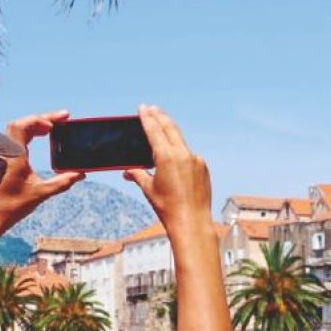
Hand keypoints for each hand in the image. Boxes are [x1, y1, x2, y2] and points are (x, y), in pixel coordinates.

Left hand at [0, 110, 84, 236]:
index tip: (57, 123)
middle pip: (22, 124)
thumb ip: (62, 182)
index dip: (41, 120)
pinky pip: (13, 138)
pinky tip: (36, 137)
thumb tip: (80, 175)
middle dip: (42, 120)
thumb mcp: (41, 193)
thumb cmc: (11, 206)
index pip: (25, 125)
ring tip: (51, 128)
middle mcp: (4, 150)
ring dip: (34, 126)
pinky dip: (26, 134)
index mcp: (13, 154)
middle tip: (61, 120)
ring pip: (16, 130)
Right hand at [123, 105, 211, 233]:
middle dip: (160, 117)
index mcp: (166, 157)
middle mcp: (183, 154)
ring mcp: (195, 160)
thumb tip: (127, 171)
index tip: (143, 107)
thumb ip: (138, 175)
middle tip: (152, 108)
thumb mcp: (149, 189)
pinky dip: (181, 152)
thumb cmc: (168, 208)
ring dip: (171, 133)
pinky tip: (175, 155)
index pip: (154, 130)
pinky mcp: (203, 167)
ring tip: (163, 127)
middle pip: (170, 128)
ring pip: (180, 141)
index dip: (147, 118)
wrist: (192, 223)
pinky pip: (189, 155)